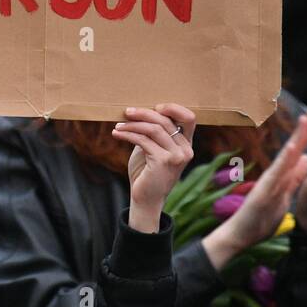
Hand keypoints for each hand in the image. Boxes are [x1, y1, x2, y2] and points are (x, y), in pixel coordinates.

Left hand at [112, 104, 196, 232]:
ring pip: (154, 129)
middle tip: (127, 112)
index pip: (189, 118)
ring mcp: (176, 156)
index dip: (173, 108)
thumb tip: (139, 111)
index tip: (155, 107)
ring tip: (118, 126)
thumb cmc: (147, 173)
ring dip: (133, 124)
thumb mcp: (152, 148)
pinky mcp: (163, 162)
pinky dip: (128, 134)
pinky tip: (117, 134)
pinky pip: (144, 140)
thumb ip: (153, 133)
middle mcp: (185, 149)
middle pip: (166, 120)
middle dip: (144, 113)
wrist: (145, 199)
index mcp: (186, 144)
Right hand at [203, 109, 306, 268]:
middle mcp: (275, 175)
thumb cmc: (259, 219)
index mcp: (282, 177)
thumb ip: (295, 177)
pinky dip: (286, 159)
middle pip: (293, 149)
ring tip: (306, 120)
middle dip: (304, 130)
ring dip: (296, 138)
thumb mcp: (284, 195)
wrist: (240, 236)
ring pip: (286, 156)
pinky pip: (277, 173)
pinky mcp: (264, 190)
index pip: (297, 153)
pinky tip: (294, 146)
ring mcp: (269, 181)